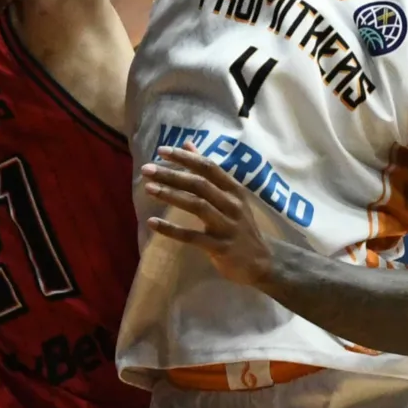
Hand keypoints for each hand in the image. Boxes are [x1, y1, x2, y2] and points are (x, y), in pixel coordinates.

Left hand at [140, 148, 277, 286]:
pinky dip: (171, 229)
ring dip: (171, 195)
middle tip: (147, 169)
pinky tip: (153, 222)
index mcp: (235, 190)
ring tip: (148, 188)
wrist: (260, 262)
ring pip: (197, 206)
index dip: (186, 158)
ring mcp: (227, 226)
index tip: (162, 150)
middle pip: (200, 184)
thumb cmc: (240, 226)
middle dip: (171, 175)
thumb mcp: (230, 197)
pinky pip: (192, 237)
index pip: (209, 167)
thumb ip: (209, 172)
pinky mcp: (220, 247)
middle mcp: (233, 205)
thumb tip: (188, 144)